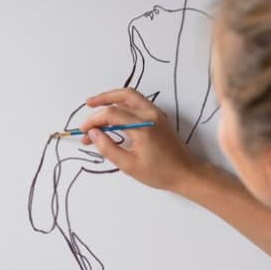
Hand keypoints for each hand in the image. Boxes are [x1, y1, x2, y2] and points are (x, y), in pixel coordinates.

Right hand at [78, 88, 204, 191]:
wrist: (186, 173)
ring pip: (131, 96)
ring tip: (97, 104)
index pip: (111, 114)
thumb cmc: (159, 173)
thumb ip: (108, 148)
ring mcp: (156, 114)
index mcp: (143, 127)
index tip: (84, 131)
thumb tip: (92, 134)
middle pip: (122, 96)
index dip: (94, 120)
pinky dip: (123, 103)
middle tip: (87, 104)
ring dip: (113, 98)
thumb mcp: (129, 166)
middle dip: (102, 99)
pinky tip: (114, 113)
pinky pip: (138, 102)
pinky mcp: (159, 116)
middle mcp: (150, 115)